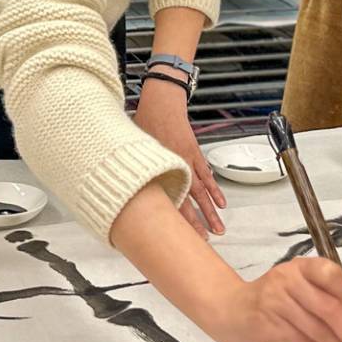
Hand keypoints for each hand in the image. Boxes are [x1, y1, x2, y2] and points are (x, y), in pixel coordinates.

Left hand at [134, 77, 225, 234]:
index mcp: (158, 168)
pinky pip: (207, 177)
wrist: (161, 101)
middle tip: (203, 240)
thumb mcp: (132, 147)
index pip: (167, 201)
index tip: (177, 236)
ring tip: (219, 228)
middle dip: (196, 223)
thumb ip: (132, 167)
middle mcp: (175, 167)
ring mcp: (188, 162)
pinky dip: (215, 190)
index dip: (173, 220)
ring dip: (211, 212)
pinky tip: (221, 203)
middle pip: (188, 201)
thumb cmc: (144, 122)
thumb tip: (121, 187)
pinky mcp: (195, 154)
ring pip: (202, 192)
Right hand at [205, 258, 341, 341]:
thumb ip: (334, 304)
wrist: (231, 310)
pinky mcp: (267, 326)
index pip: (332, 276)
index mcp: (303, 267)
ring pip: (318, 332)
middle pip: (329, 310)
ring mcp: (276, 302)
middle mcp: (289, 279)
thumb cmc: (276, 301)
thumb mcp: (304, 293)